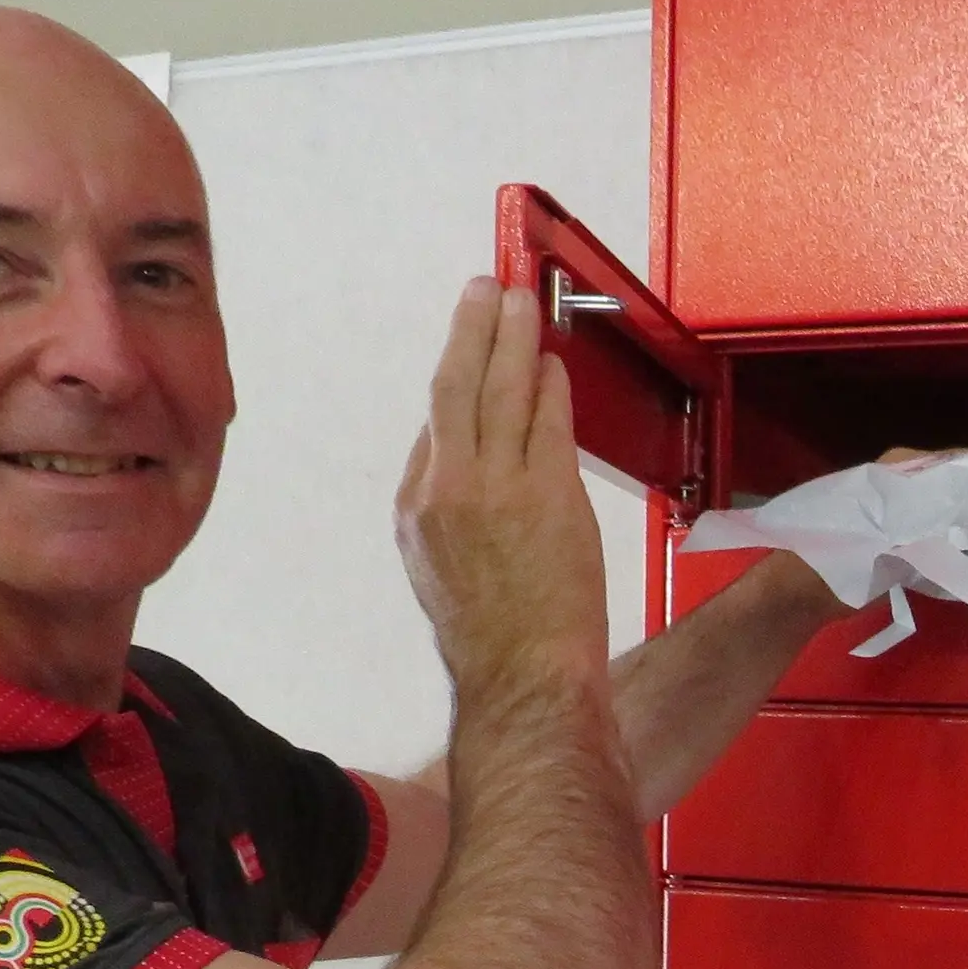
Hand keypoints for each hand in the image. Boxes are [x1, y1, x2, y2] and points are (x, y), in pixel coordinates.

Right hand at [393, 279, 610, 693]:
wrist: (522, 680)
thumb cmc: (492, 643)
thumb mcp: (439, 575)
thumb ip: (448, 517)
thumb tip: (464, 467)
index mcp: (415, 512)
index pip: (433, 431)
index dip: (453, 384)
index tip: (466, 353)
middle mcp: (446, 489)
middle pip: (453, 389)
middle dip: (470, 332)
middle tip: (482, 288)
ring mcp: (495, 486)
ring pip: (498, 389)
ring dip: (511, 337)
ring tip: (516, 301)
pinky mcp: (544, 491)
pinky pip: (547, 419)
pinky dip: (550, 384)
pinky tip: (552, 361)